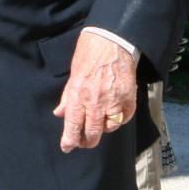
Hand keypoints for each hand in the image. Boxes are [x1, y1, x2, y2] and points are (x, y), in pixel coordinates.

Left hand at [53, 32, 136, 152]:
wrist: (112, 41)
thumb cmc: (89, 54)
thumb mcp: (73, 74)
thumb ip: (68, 97)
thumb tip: (60, 113)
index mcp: (79, 95)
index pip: (73, 125)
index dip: (70, 140)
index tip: (67, 147)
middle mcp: (96, 101)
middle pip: (92, 132)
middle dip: (87, 141)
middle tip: (85, 141)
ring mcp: (114, 101)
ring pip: (109, 128)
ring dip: (103, 130)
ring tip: (99, 125)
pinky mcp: (128, 99)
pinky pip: (124, 118)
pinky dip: (119, 120)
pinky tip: (113, 116)